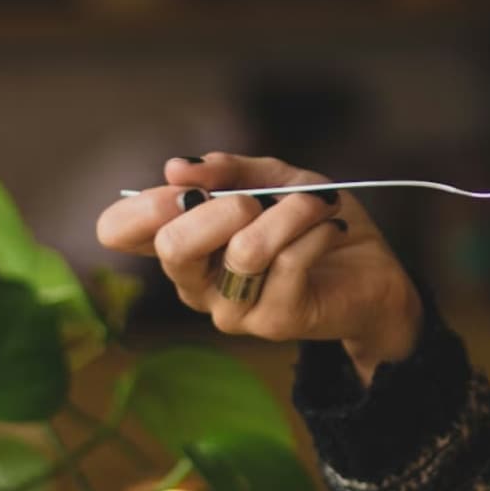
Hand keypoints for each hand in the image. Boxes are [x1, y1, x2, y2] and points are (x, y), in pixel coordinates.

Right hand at [94, 153, 423, 375]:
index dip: (143, 203)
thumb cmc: (311, 223)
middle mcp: (194, 283)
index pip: (117, 231)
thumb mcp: (272, 179)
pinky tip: (330, 228)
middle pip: (171, 246)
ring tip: (316, 204)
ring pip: (244, 251)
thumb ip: (228, 169)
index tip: (187, 186)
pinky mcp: (273, 322)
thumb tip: (177, 168)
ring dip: (289, 213)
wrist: (372, 272)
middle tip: (256, 199)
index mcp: (181, 244)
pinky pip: (289, 262)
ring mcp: (230, 309)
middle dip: (220, 207)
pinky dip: (315, 230)